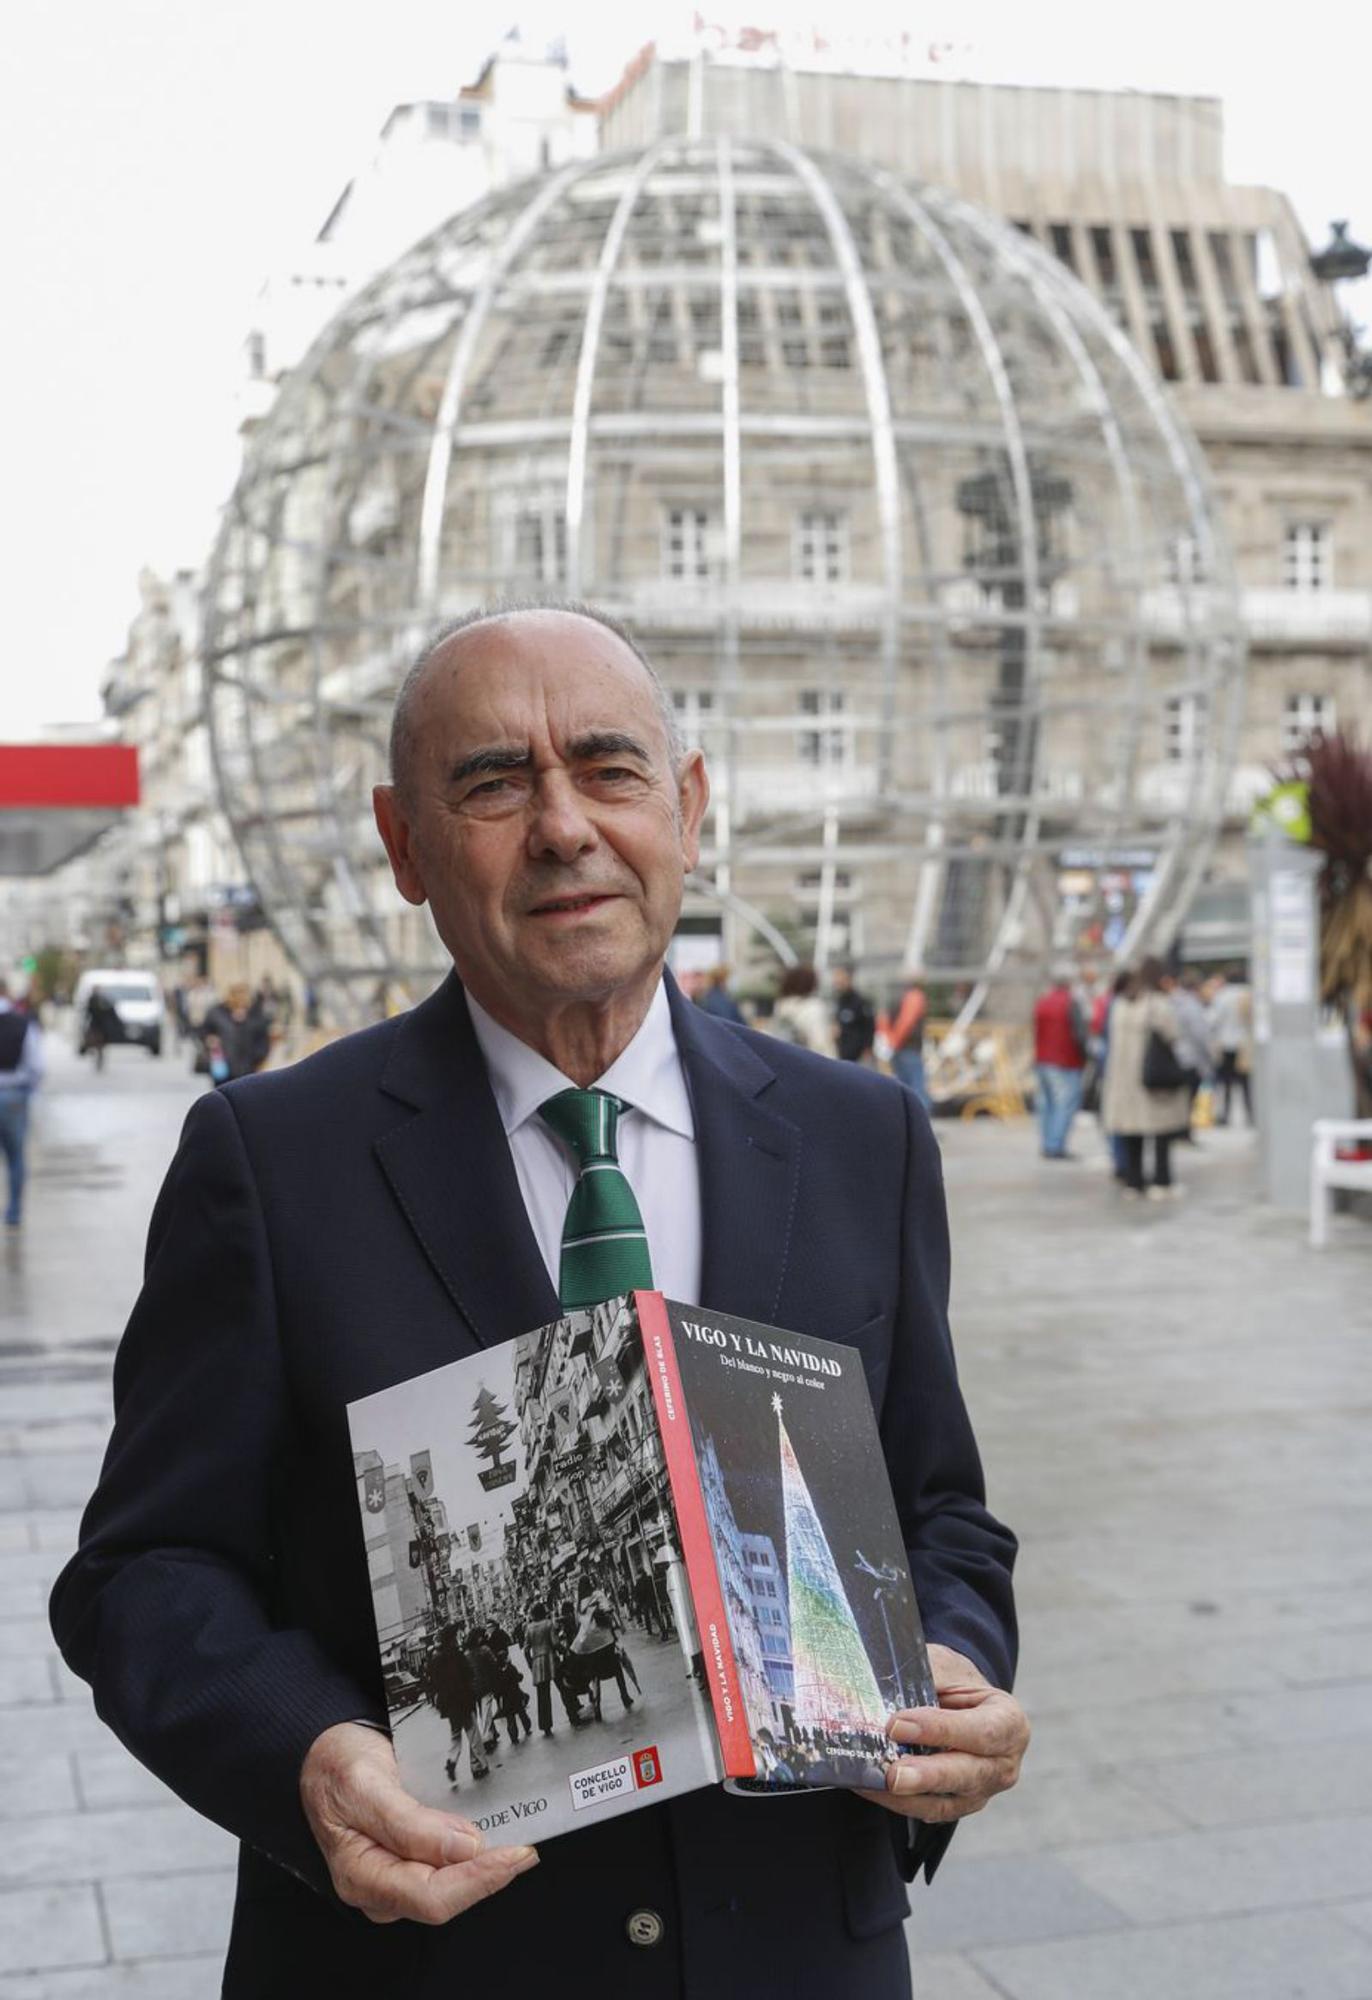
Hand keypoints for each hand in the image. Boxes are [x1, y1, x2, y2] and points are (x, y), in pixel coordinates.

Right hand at [300, 1722, 537, 1923]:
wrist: (321, 1754)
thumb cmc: (335, 1767)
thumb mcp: (365, 1782)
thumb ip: (409, 1821)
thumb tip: (464, 1847)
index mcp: (361, 1874)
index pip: (431, 1896)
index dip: (478, 1879)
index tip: (515, 1855)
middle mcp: (379, 1887)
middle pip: (445, 1898)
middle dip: (489, 1875)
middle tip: (527, 1849)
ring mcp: (393, 1880)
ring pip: (450, 1889)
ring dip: (486, 1869)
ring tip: (518, 1843)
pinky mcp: (407, 1865)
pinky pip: (446, 1871)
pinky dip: (474, 1858)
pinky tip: (494, 1841)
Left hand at [858, 1644, 1028, 1825]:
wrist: (961, 1703)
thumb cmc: (955, 1681)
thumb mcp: (947, 1667)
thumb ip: (926, 1678)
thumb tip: (885, 1689)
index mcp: (1009, 1721)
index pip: (981, 1731)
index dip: (941, 1730)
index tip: (898, 1724)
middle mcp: (1003, 1763)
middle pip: (967, 1774)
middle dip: (927, 1775)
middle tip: (894, 1775)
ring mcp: (983, 1790)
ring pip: (947, 1801)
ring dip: (908, 1797)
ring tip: (876, 1785)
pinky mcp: (958, 1806)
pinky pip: (930, 1811)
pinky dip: (899, 1803)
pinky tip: (872, 1788)